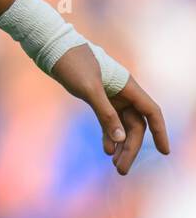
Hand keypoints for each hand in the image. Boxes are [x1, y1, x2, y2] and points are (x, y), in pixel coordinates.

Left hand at [49, 44, 170, 174]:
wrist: (52, 48)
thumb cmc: (72, 63)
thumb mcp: (89, 89)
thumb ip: (106, 114)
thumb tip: (120, 140)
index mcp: (127, 86)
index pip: (151, 112)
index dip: (159, 132)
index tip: (164, 151)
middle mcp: (123, 92)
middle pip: (135, 124)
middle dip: (130, 147)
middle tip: (121, 169)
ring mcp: (110, 95)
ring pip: (122, 124)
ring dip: (120, 144)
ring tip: (115, 164)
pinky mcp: (96, 97)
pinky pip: (108, 120)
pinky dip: (109, 135)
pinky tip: (107, 150)